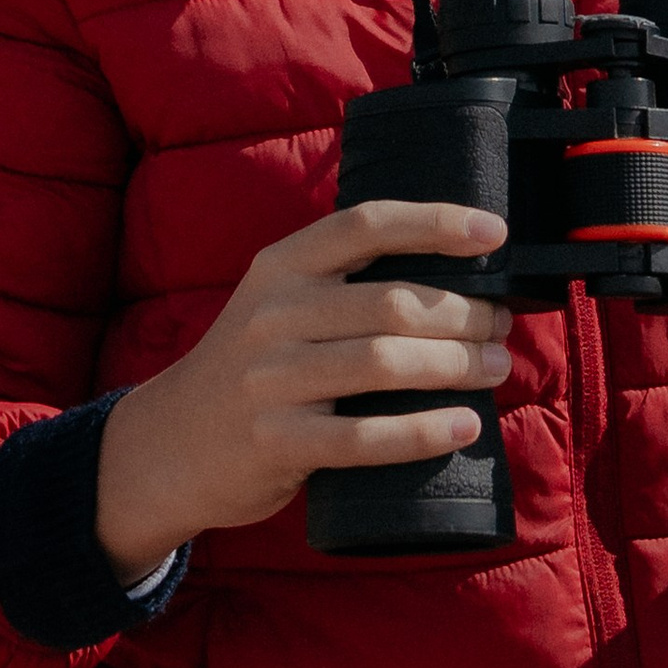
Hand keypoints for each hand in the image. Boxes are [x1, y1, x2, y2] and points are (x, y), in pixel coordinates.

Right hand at [93, 200, 509, 580]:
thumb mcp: (275, 303)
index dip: (436, 222)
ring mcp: (271, 379)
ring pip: (384, 364)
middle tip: (500, 326)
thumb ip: (340, 285)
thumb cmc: (252, 368)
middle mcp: (273, 313)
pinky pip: (363, 438)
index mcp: (281, 266)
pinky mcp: (275, 442)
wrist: (167, 444)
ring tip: (495, 368)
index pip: (366, 224)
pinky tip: (462, 427)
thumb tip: (454, 277)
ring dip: (455, 365)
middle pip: (390, 302)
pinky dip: (422, 432)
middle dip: (463, 313)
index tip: (494, 233)